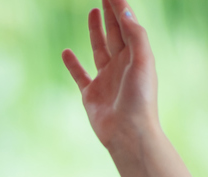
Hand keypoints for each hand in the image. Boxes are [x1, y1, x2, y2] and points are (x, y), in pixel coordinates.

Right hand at [62, 0, 158, 153]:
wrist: (128, 132)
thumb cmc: (139, 98)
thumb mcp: (142, 61)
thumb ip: (135, 35)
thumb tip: (125, 12)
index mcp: (136, 56)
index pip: (127, 24)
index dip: (119, 7)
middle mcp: (121, 65)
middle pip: (114, 32)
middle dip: (110, 13)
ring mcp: (105, 79)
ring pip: (99, 48)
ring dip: (95, 30)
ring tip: (91, 12)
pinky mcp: (91, 94)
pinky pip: (79, 75)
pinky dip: (72, 64)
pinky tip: (66, 52)